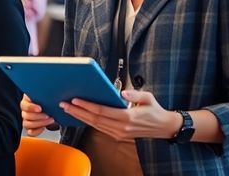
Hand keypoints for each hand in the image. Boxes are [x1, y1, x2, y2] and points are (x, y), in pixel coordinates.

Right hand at [21, 94, 56, 135]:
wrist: (52, 108)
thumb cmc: (48, 100)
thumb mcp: (47, 95)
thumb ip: (47, 95)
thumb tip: (53, 94)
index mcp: (26, 100)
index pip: (24, 105)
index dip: (31, 107)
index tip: (40, 108)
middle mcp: (25, 110)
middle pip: (25, 115)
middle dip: (38, 117)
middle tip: (48, 116)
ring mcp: (26, 119)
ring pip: (27, 124)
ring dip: (39, 123)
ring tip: (50, 120)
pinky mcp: (30, 127)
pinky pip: (30, 132)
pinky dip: (37, 131)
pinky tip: (43, 127)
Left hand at [60, 90, 182, 141]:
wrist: (164, 127)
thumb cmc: (155, 110)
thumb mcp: (148, 98)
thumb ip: (135, 95)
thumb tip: (122, 93)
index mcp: (128, 117)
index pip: (102, 111)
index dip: (87, 106)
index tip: (75, 100)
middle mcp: (121, 127)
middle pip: (95, 119)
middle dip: (78, 111)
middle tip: (64, 104)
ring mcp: (119, 133)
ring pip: (95, 125)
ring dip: (80, 117)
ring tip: (67, 109)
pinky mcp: (118, 135)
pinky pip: (100, 128)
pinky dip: (88, 121)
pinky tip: (79, 115)